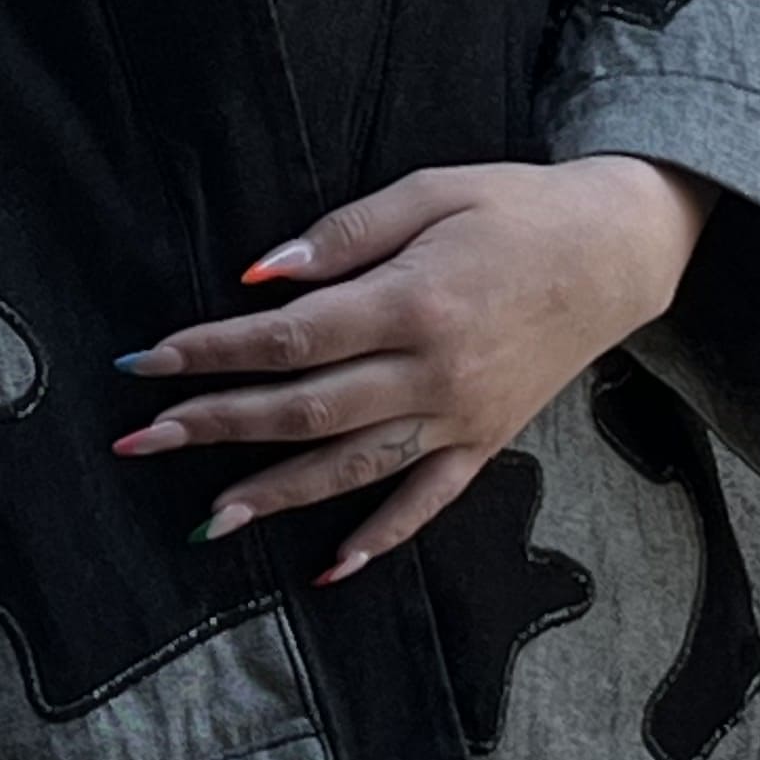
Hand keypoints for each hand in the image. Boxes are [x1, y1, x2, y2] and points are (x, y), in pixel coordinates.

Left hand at [109, 157, 716, 583]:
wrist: (619, 251)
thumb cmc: (518, 207)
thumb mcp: (433, 191)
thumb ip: (346, 234)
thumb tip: (262, 275)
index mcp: (414, 302)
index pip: (291, 337)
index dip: (213, 351)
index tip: (148, 361)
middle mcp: (433, 373)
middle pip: (306, 409)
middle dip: (216, 425)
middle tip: (140, 440)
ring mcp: (461, 418)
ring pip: (353, 468)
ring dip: (275, 495)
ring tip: (205, 521)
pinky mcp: (485, 442)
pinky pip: (427, 503)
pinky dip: (379, 538)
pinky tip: (330, 568)